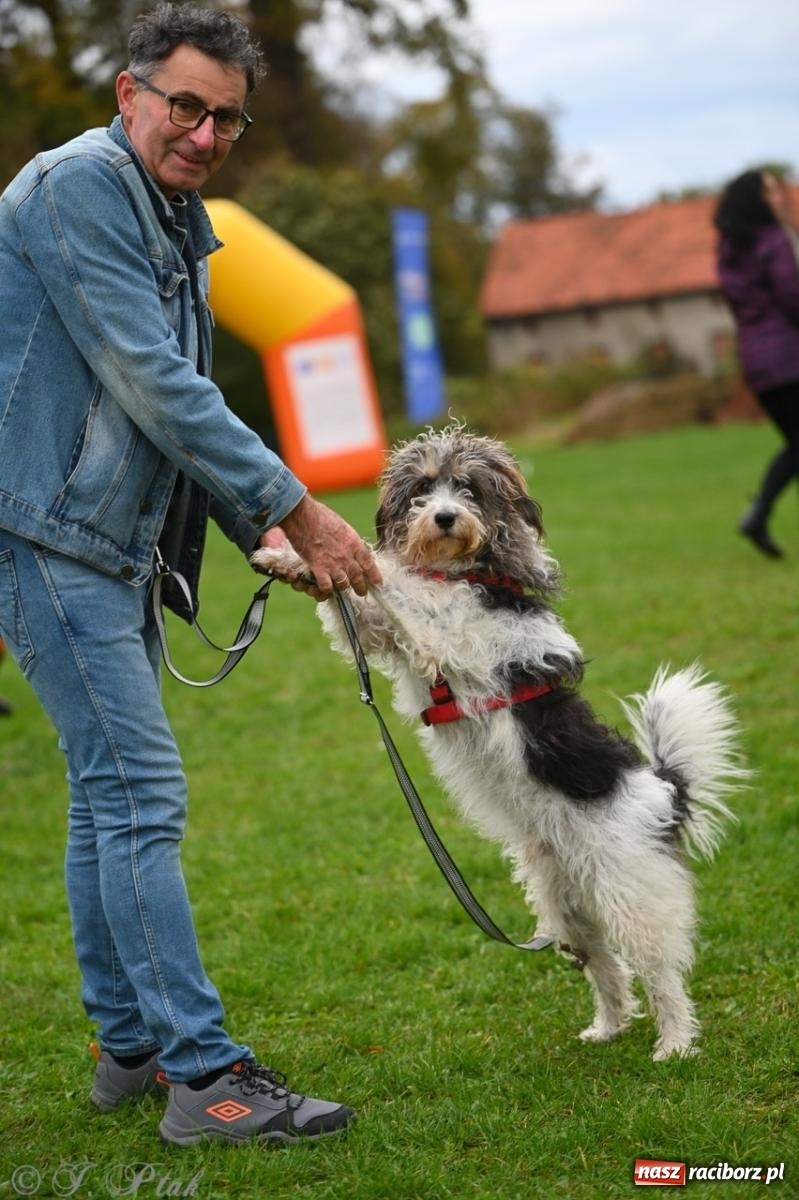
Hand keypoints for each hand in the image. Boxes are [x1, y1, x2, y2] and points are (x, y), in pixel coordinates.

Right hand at [266, 495, 380, 597]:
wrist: (303, 515)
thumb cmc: (321, 516)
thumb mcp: (343, 527)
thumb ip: (349, 541)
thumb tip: (352, 549)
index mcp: (354, 543)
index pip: (369, 564)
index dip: (375, 576)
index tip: (378, 584)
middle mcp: (347, 556)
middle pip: (358, 578)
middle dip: (361, 588)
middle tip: (362, 592)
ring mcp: (333, 563)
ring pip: (343, 585)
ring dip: (343, 588)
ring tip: (342, 589)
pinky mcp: (318, 568)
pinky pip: (326, 586)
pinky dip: (326, 589)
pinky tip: (325, 587)